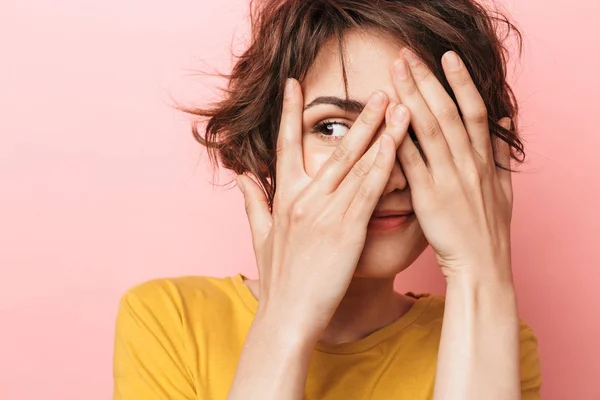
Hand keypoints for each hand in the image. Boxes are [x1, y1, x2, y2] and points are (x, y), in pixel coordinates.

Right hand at [235, 78, 411, 340]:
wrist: (288, 315)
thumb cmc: (279, 279)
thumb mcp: (260, 236)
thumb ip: (253, 201)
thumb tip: (242, 175)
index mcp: (284, 197)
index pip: (285, 145)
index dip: (290, 113)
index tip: (295, 84)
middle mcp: (303, 198)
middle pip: (334, 149)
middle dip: (357, 117)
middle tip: (376, 89)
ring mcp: (325, 212)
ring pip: (356, 163)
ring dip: (379, 131)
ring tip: (397, 103)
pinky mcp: (346, 229)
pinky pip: (369, 189)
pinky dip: (384, 163)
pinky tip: (398, 142)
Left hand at [391, 48, 513, 280]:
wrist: (482, 267)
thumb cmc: (489, 230)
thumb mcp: (504, 189)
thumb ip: (500, 154)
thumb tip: (503, 122)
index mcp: (484, 160)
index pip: (474, 110)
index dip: (461, 81)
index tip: (447, 57)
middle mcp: (468, 163)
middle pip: (447, 112)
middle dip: (426, 80)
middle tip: (406, 55)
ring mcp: (448, 179)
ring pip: (430, 129)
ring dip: (411, 98)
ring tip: (395, 73)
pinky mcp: (428, 198)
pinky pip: (412, 162)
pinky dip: (399, 139)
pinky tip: (386, 119)